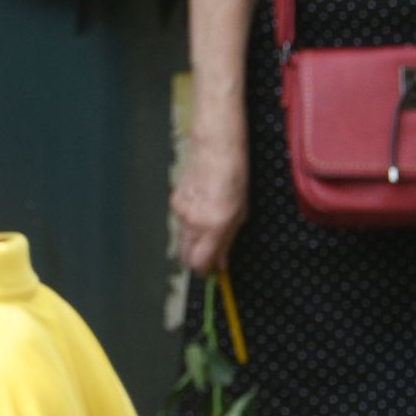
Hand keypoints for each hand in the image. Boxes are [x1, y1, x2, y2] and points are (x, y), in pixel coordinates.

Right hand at [171, 118, 246, 273]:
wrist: (215, 144)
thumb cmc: (235, 172)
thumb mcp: (242, 210)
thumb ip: (229, 240)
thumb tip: (222, 262)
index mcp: (214, 225)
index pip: (200, 263)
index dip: (206, 271)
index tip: (214, 272)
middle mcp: (193, 222)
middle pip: (186, 257)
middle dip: (197, 262)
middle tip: (212, 258)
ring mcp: (180, 212)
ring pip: (182, 241)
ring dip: (194, 244)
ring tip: (210, 232)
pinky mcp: (174, 202)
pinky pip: (180, 224)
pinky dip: (189, 227)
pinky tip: (201, 213)